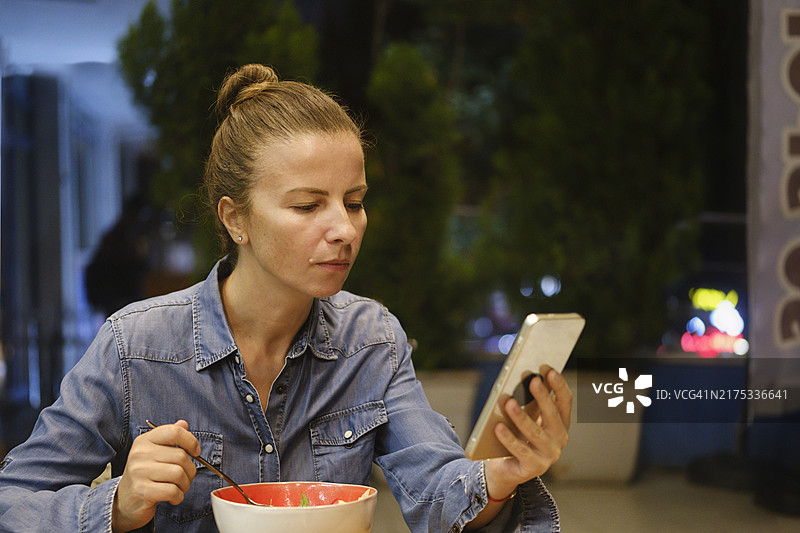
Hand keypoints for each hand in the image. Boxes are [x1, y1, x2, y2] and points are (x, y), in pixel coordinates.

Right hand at [112, 420, 199, 531]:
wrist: (125, 501)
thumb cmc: (145, 475)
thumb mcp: (154, 452)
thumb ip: (170, 437)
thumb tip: (184, 424)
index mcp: (145, 441)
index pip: (174, 432)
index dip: (191, 441)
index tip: (196, 452)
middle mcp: (140, 453)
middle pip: (181, 456)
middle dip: (190, 470)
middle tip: (185, 478)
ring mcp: (139, 472)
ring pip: (179, 474)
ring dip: (185, 485)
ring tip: (179, 488)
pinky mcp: (142, 491)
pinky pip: (172, 491)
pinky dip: (178, 496)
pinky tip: (173, 498)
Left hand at [485, 365, 571, 500]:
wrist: (507, 469)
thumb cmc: (518, 436)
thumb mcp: (527, 418)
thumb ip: (529, 402)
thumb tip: (523, 377)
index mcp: (560, 424)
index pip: (564, 401)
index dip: (558, 385)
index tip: (547, 369)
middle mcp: (559, 439)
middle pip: (552, 415)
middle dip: (543, 397)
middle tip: (533, 381)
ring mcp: (548, 455)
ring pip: (534, 433)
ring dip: (521, 417)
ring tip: (509, 402)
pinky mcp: (534, 467)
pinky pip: (520, 450)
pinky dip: (508, 438)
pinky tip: (498, 427)